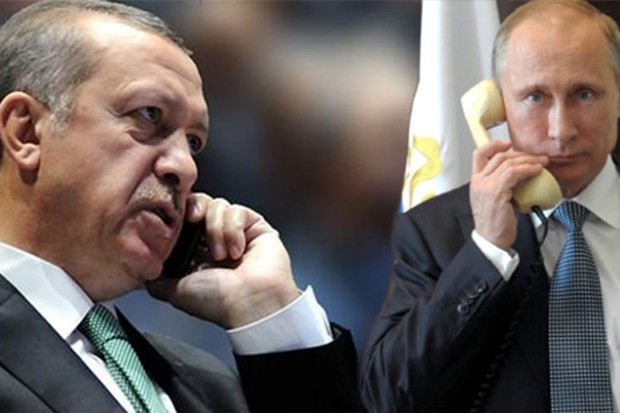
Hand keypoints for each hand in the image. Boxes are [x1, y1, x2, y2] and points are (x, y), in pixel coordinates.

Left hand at [147, 193, 299, 328]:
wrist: (251, 303)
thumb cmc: (219, 302)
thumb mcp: (175, 290)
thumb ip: (157, 277)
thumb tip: (141, 268)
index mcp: (196, 251)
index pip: (182, 218)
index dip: (177, 214)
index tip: (174, 218)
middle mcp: (215, 239)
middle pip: (199, 204)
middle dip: (194, 210)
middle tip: (194, 220)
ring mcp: (236, 231)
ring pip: (218, 205)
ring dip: (216, 228)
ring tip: (221, 254)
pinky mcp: (255, 226)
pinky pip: (238, 211)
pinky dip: (233, 229)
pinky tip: (237, 249)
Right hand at [470, 140, 548, 250]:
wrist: (491, 240)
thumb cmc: (495, 224)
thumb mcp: (496, 199)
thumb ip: (504, 184)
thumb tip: (522, 176)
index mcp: (476, 182)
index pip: (479, 154)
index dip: (494, 144)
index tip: (509, 144)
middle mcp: (478, 181)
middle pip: (499, 156)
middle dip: (521, 154)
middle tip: (536, 158)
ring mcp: (485, 186)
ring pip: (508, 162)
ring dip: (528, 160)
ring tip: (541, 163)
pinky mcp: (496, 192)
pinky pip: (514, 173)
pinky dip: (528, 169)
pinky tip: (537, 171)